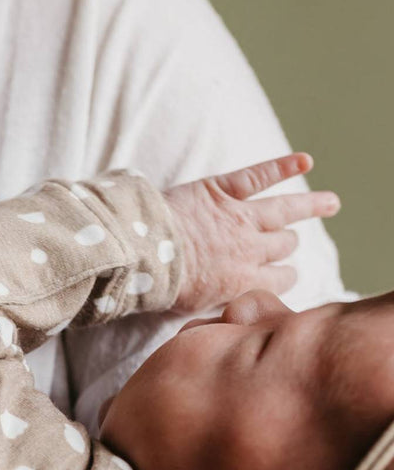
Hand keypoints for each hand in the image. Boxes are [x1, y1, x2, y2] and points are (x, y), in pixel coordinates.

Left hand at [163, 152, 338, 312]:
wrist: (140, 253)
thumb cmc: (160, 284)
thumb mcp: (192, 310)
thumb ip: (218, 304)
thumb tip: (229, 309)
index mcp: (243, 281)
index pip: (281, 279)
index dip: (285, 275)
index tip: (285, 273)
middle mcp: (249, 249)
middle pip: (284, 244)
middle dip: (287, 243)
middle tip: (289, 239)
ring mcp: (238, 218)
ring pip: (285, 210)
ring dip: (311, 205)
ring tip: (330, 202)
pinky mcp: (220, 192)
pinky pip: (258, 176)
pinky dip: (282, 166)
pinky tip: (304, 160)